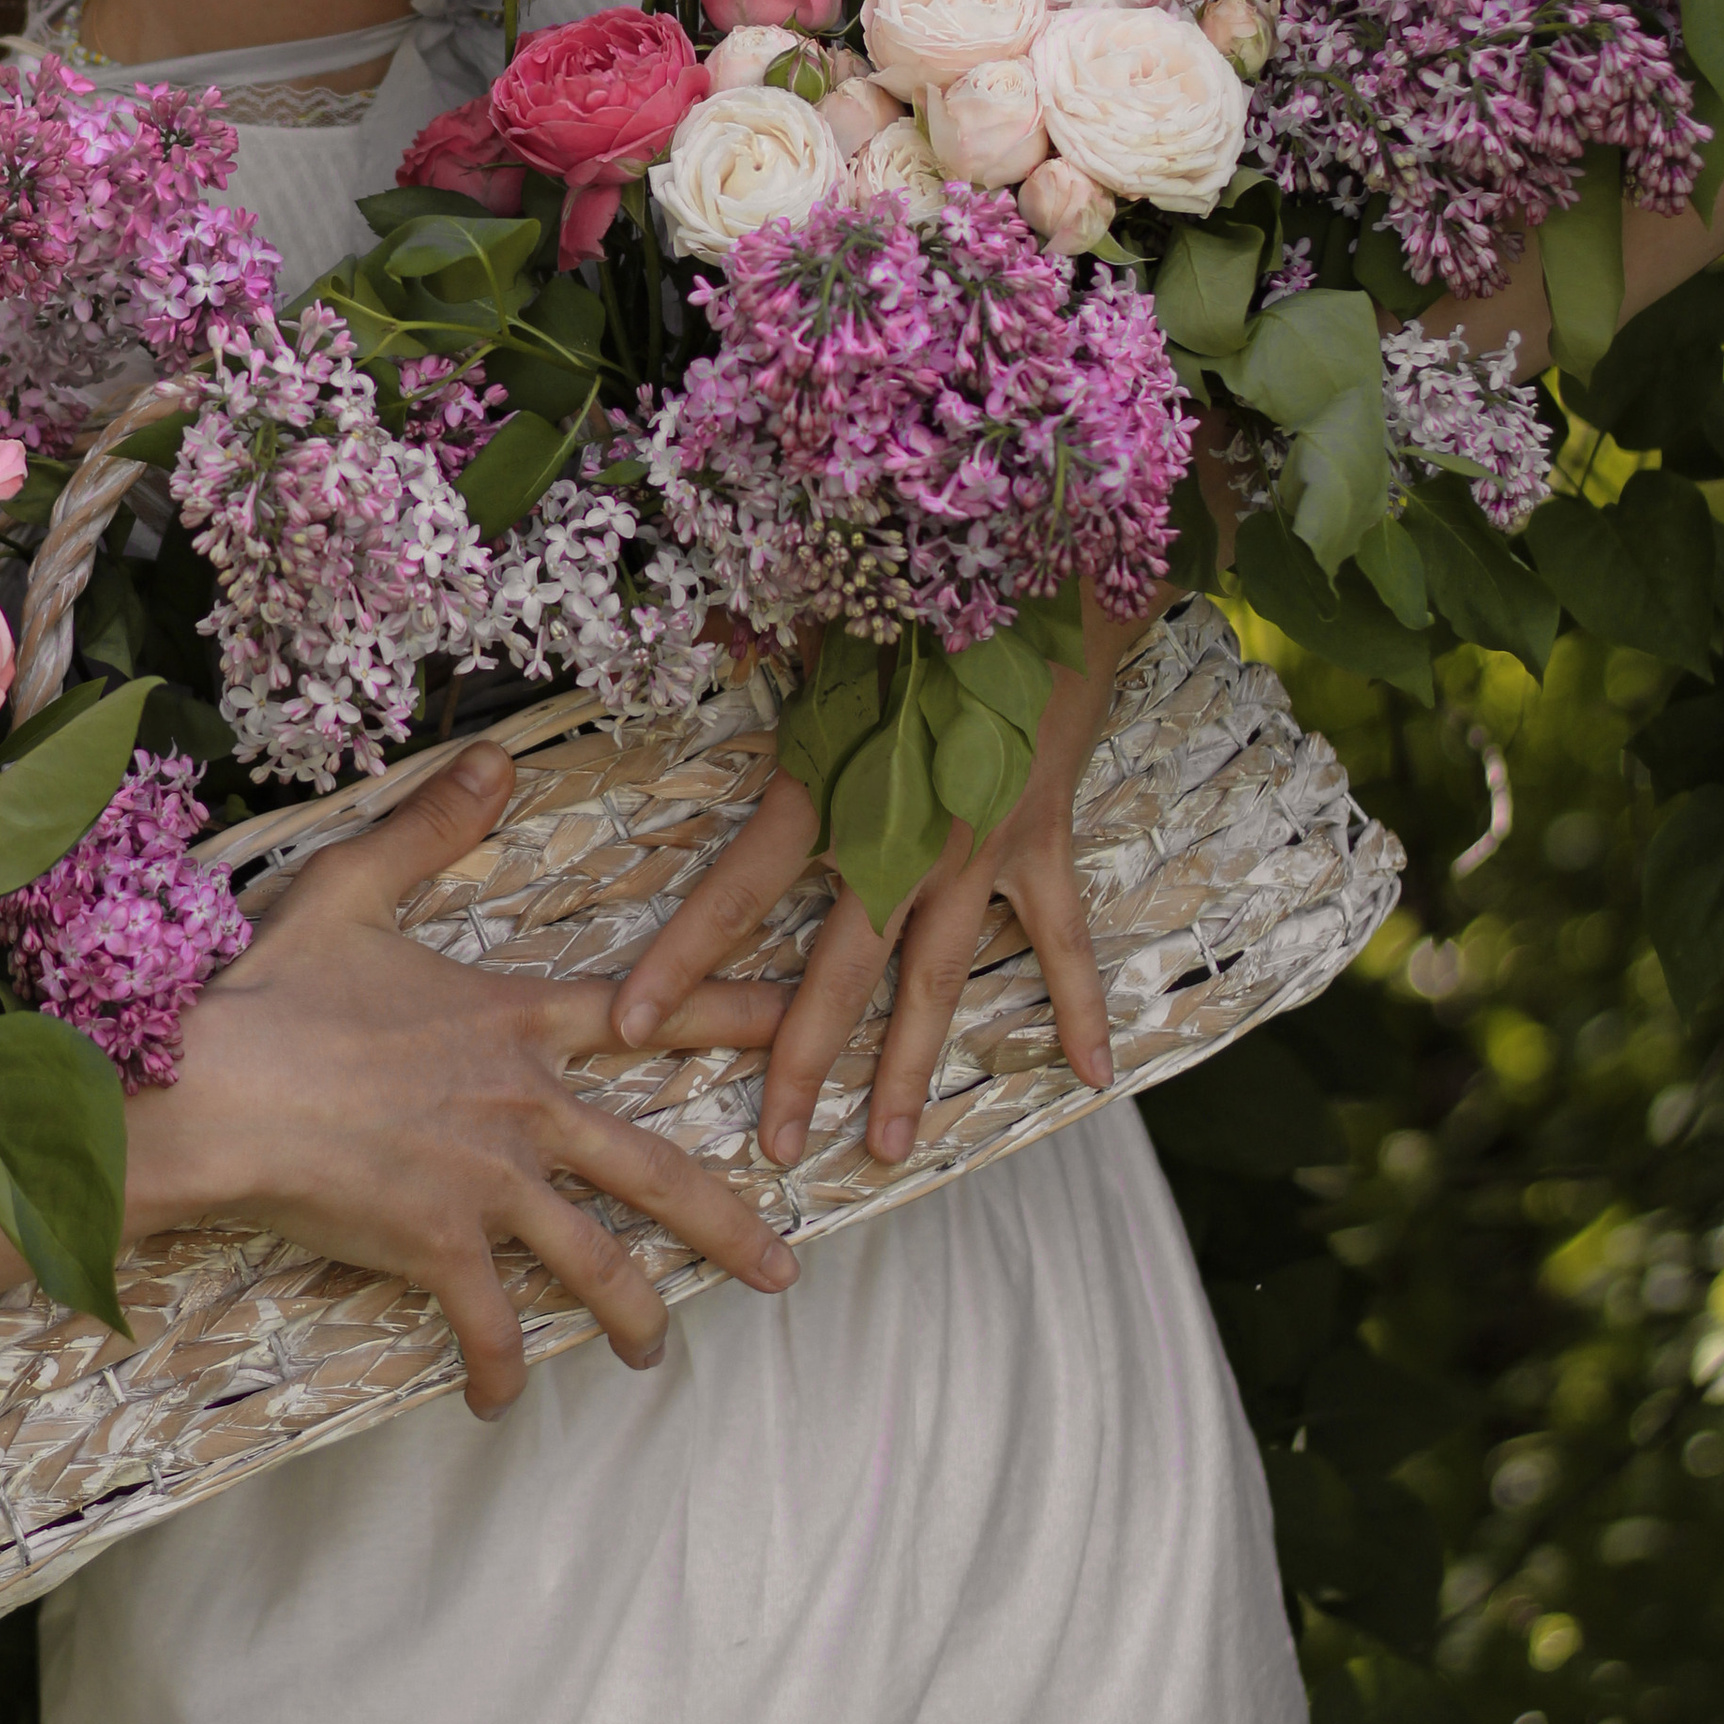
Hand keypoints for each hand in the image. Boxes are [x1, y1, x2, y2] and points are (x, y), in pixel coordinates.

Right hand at [127, 741, 799, 1417]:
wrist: (215, 1087)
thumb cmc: (274, 988)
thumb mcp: (353, 885)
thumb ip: (434, 826)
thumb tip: (496, 756)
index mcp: (514, 1020)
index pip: (652, 1011)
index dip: (738, 1014)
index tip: (809, 1022)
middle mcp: (524, 1106)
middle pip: (656, 1170)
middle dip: (729, 1224)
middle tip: (786, 1268)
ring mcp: (488, 1183)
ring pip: (595, 1262)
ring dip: (634, 1314)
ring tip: (658, 1351)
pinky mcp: (438, 1246)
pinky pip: (490, 1322)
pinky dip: (499, 1366)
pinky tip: (499, 1400)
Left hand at [609, 598, 1142, 1173]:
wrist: (1042, 576)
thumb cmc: (913, 591)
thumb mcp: (814, 625)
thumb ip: (751, 645)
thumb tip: (693, 632)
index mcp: (831, 788)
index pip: (737, 889)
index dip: (681, 959)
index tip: (630, 1023)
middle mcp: (900, 838)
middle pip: (839, 972)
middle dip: (801, 1063)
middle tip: (773, 1145)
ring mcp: (977, 851)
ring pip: (937, 980)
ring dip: (910, 1069)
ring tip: (886, 1147)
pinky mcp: (1040, 843)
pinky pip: (1061, 938)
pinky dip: (1081, 1004)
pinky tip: (1093, 1074)